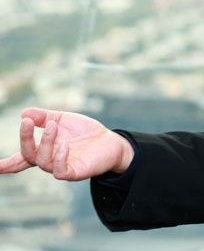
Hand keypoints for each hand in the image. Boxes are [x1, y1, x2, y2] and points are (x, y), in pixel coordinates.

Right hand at [0, 108, 133, 180]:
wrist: (111, 141)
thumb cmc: (84, 131)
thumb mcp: (62, 119)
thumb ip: (43, 117)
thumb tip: (24, 113)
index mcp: (43, 148)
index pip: (21, 157)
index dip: (7, 163)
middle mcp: (49, 160)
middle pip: (29, 155)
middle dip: (25, 139)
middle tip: (26, 122)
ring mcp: (60, 167)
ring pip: (43, 161)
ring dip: (45, 142)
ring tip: (52, 126)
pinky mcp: (74, 172)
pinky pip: (60, 171)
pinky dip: (59, 158)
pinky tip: (64, 145)